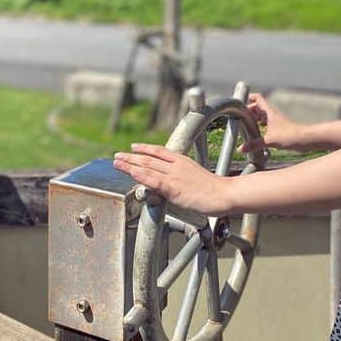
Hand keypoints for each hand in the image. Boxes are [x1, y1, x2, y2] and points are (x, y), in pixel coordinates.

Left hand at [113, 143, 227, 215]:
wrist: (223, 194)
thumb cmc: (214, 188)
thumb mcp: (196, 175)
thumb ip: (183, 175)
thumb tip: (174, 179)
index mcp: (182, 161)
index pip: (159, 151)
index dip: (145, 149)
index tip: (133, 147)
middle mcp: (175, 166)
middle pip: (149, 159)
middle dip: (131, 157)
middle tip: (117, 155)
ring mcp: (173, 176)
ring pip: (148, 168)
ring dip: (130, 164)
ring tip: (117, 162)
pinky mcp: (173, 188)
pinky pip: (154, 181)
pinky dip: (142, 176)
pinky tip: (132, 173)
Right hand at [241, 92, 301, 152]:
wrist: (304, 139)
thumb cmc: (290, 136)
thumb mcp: (269, 141)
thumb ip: (254, 144)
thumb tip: (241, 149)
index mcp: (269, 112)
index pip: (257, 98)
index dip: (248, 98)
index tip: (239, 102)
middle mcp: (271, 115)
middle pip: (257, 107)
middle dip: (248, 110)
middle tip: (239, 117)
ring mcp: (275, 121)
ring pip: (261, 116)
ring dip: (253, 118)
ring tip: (245, 125)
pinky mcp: (278, 128)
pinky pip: (266, 124)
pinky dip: (259, 126)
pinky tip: (256, 133)